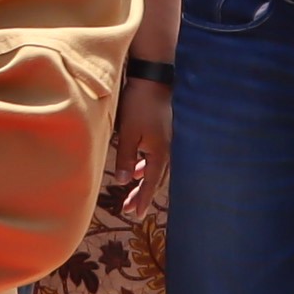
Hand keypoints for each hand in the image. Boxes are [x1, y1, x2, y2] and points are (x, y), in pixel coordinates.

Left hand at [109, 73, 171, 212]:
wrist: (154, 78)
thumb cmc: (140, 104)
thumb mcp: (128, 133)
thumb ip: (126, 158)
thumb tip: (124, 181)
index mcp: (160, 153)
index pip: (151, 183)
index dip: (143, 200)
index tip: (135, 215)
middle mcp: (169, 150)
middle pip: (155, 179)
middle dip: (142, 194)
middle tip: (128, 209)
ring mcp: (168, 141)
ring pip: (156, 168)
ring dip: (144, 181)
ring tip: (130, 192)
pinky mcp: (165, 133)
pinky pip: (157, 156)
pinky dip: (147, 165)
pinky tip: (139, 167)